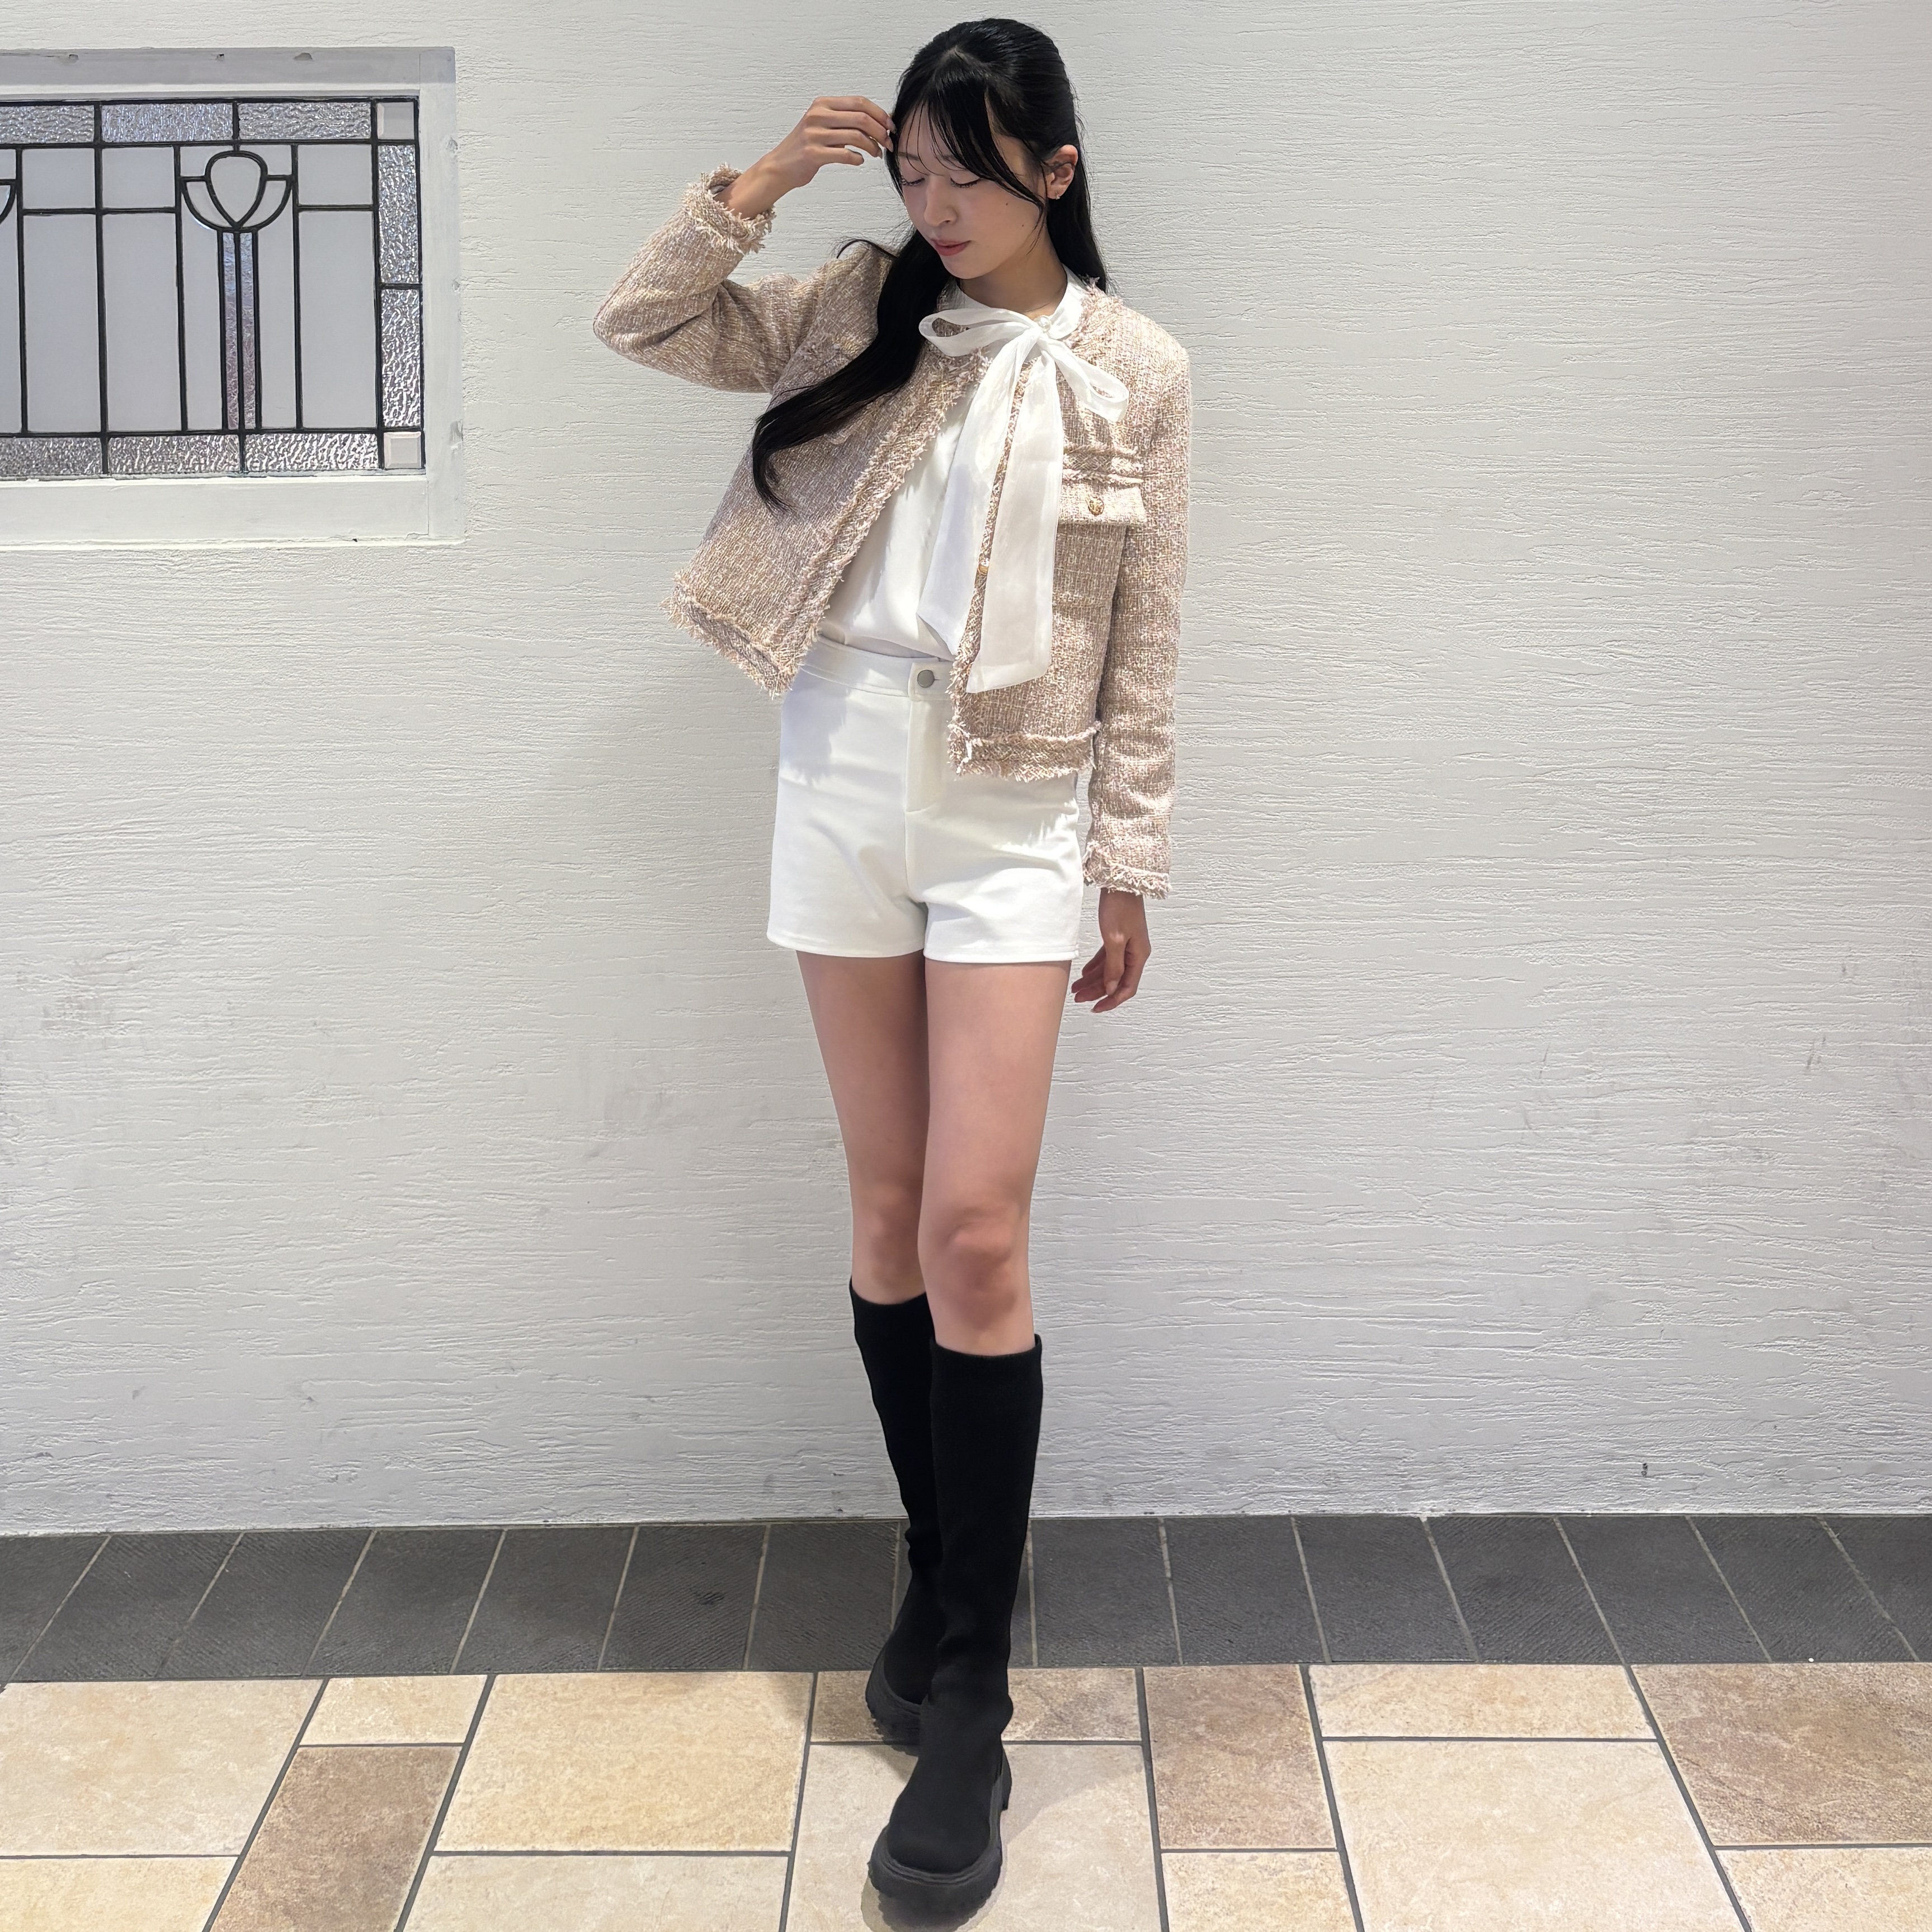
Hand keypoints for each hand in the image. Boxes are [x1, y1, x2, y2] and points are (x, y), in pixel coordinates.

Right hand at [731, 95, 895, 213]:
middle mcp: (818, 115)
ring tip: (876, 154)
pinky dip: (857, 159)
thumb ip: (846, 120)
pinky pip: (845, 155)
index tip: (890, 126)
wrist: (780, 166)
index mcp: (823, 104)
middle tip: (888, 143)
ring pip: (856, 136)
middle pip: (861, 118)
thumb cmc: (806, 147)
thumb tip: (879, 121)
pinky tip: (859, 161)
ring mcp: (814, 134)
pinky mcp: (813, 154)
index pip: (859, 102)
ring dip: (872, 147)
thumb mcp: (823, 125)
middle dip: (880, 131)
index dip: (879, 114)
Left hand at [1071, 889, 1150, 1012]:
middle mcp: (1135, 953)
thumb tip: (1113, 989)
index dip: (1112, 1000)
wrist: (1120, 882)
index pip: (1127, 987)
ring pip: (1110, 971)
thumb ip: (1113, 966)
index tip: (1096, 1008)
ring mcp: (1127, 945)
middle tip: (1079, 999)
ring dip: (1093, 981)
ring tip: (1076, 989)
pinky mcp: (1117, 937)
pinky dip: (1095, 967)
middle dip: (1097, 992)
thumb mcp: (1114, 939)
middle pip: (1116, 981)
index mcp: (1139, 956)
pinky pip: (1106, 959)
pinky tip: (1083, 974)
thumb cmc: (1120, 907)